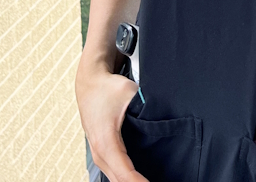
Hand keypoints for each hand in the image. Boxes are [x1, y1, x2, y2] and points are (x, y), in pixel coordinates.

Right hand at [76, 64, 148, 181]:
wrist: (90, 83)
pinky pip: (112, 172)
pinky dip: (124, 178)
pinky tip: (138, 178)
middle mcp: (99, 153)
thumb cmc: (108, 88)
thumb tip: (165, 115)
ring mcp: (97, 154)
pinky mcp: (99, 152)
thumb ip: (146, 105)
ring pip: (114, 179)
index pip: (125, 173)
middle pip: (119, 181)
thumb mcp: (129, 93)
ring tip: (149, 181)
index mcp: (106, 141)